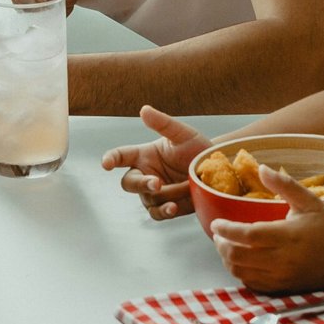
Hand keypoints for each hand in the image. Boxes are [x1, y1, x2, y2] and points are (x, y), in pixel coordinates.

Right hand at [100, 106, 212, 220]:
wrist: (216, 169)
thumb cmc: (196, 148)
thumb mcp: (182, 133)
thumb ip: (162, 123)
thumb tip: (144, 110)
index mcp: (144, 155)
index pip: (122, 156)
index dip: (111, 159)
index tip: (106, 164)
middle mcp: (146, 174)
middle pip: (129, 183)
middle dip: (141, 184)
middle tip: (157, 183)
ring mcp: (155, 193)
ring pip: (147, 199)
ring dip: (163, 197)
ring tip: (181, 192)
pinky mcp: (167, 206)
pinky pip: (158, 213)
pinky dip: (164, 211)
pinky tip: (173, 208)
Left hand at [209, 165, 323, 292]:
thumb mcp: (308, 200)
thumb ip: (284, 185)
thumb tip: (262, 168)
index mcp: (287, 236)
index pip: (248, 235)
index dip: (227, 230)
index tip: (216, 224)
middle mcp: (282, 259)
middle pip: (238, 256)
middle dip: (222, 245)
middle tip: (219, 234)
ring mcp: (281, 277)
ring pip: (242, 272)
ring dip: (228, 259)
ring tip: (227, 245)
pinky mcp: (282, 288)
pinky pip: (252, 283)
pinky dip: (240, 272)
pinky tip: (240, 260)